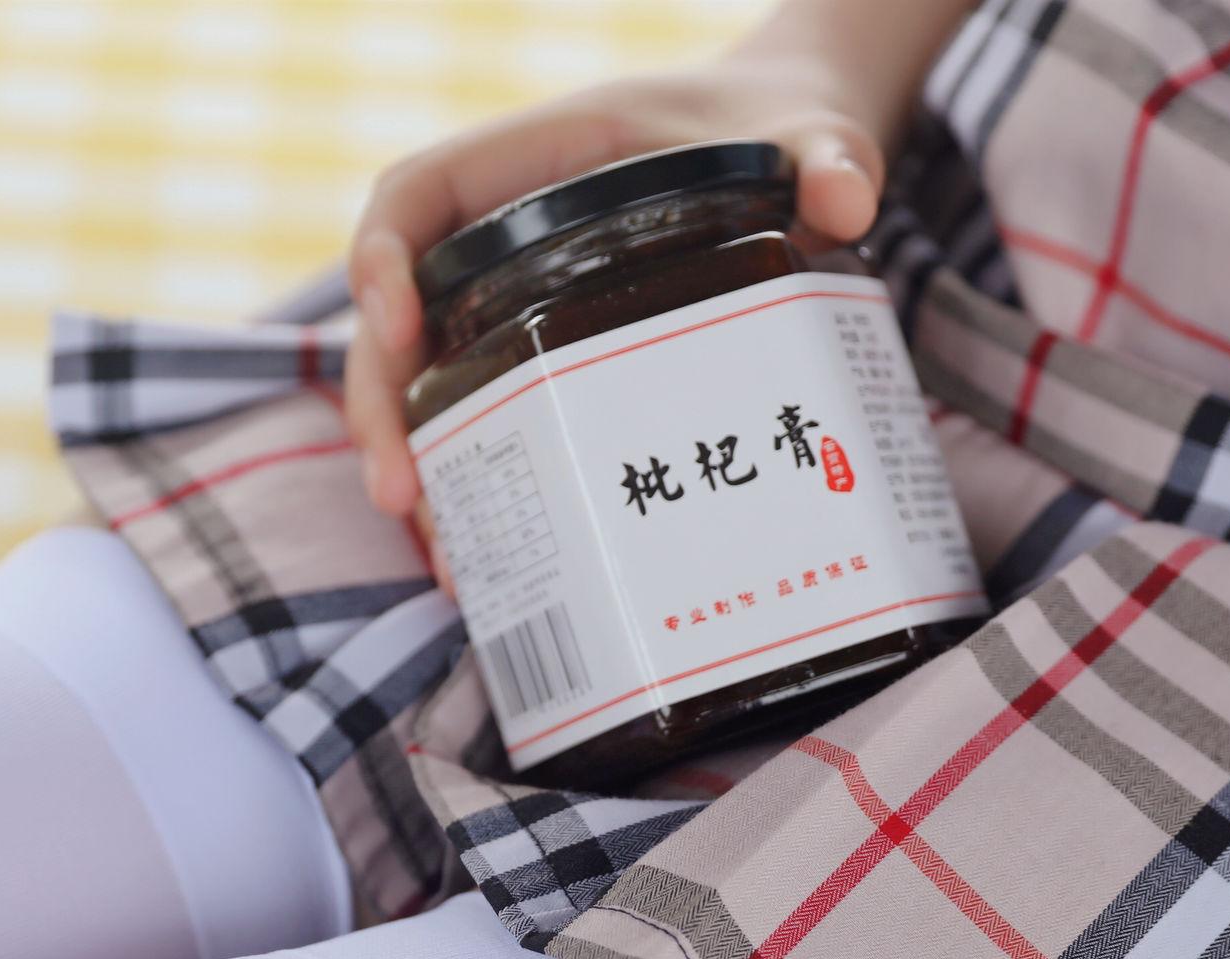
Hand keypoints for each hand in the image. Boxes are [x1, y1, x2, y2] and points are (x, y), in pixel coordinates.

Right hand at [341, 46, 892, 522]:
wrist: (791, 155)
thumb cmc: (779, 133)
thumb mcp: (811, 133)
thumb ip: (830, 154)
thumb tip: (845, 198)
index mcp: (535, 163)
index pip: (417, 195)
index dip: (383, 258)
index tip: (397, 324)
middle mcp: (503, 237)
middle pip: (399, 315)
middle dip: (384, 405)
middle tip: (400, 493)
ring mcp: (515, 303)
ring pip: (426, 382)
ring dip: (418, 464)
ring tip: (445, 555)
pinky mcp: (545, 356)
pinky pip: (480, 415)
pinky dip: (476, 482)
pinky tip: (493, 555)